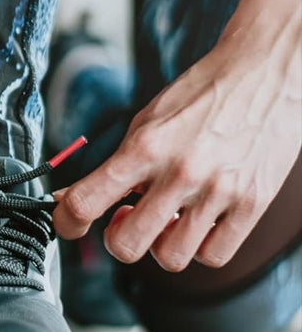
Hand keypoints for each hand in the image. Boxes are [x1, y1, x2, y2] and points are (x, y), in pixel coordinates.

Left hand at [53, 33, 301, 269]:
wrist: (264, 73)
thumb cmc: (201, 95)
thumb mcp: (145, 121)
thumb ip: (114, 164)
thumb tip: (72, 198)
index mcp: (145, 147)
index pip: (86, 201)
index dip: (67, 222)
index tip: (67, 224)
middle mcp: (180, 172)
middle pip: (127, 245)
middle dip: (117, 239)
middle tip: (126, 218)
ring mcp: (219, 191)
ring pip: (170, 258)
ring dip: (160, 245)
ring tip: (167, 218)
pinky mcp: (253, 204)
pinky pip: (214, 255)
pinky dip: (199, 247)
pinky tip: (198, 222)